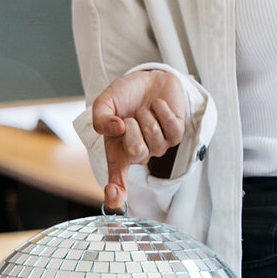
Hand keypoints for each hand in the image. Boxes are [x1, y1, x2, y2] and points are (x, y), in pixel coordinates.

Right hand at [90, 68, 186, 211]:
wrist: (147, 79)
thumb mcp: (104, 103)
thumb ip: (100, 117)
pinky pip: (172, 128)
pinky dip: (163, 110)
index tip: (114, 198)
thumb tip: (116, 129)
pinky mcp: (176, 135)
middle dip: (132, 128)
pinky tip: (158, 105)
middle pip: (137, 151)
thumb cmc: (124, 97)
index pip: (117, 179)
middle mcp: (139, 154)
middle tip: (129, 118)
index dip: (116, 191)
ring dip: (147, 116)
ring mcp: (159, 146)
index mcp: (118, 152)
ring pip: (155, 138)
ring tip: (144, 109)